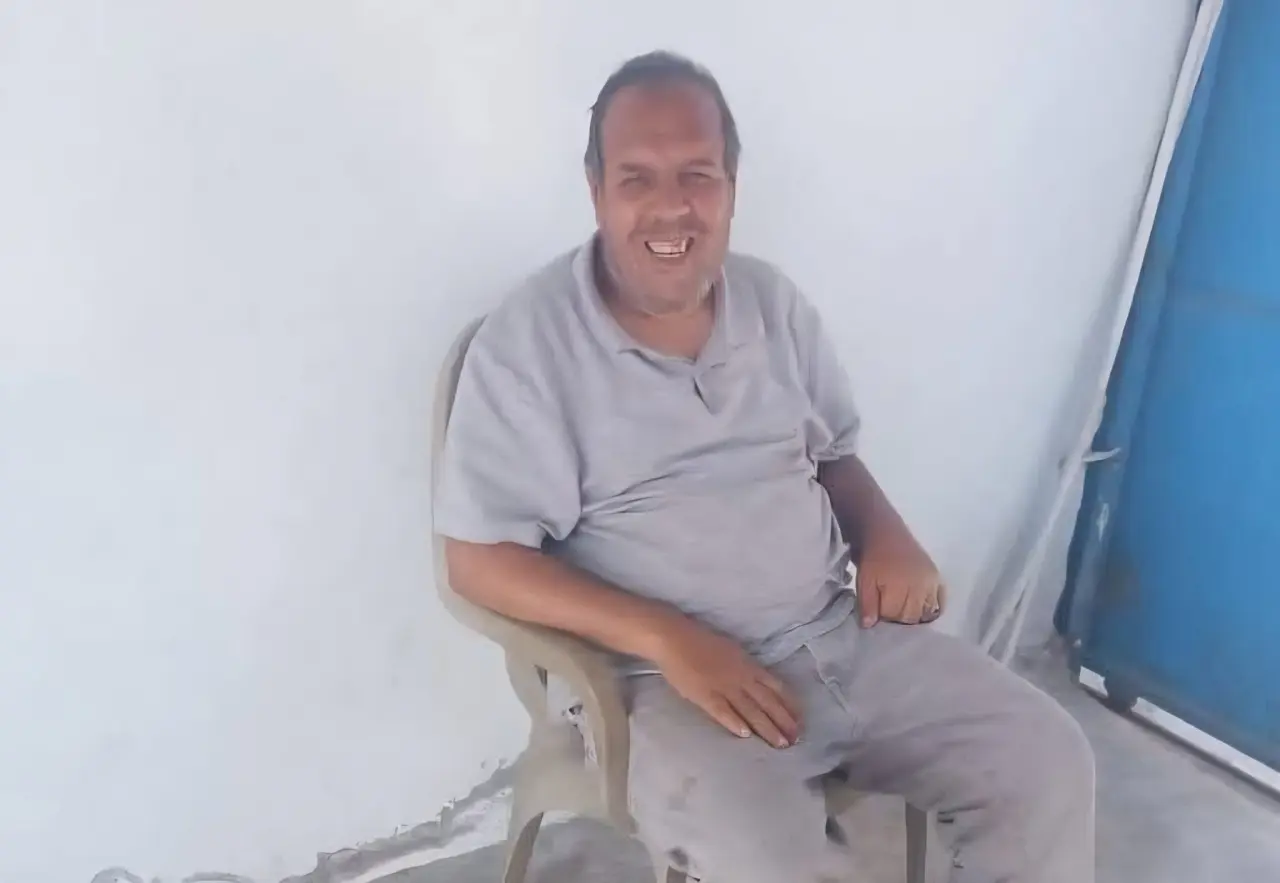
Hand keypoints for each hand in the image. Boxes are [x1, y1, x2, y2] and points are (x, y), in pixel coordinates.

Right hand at [650, 616, 800, 748]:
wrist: (674, 638)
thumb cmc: (701, 641)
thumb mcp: (732, 650)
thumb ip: (745, 667)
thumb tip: (758, 681)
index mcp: (747, 665)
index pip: (775, 687)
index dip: (788, 704)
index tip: (800, 719)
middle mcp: (740, 677)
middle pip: (767, 702)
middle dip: (783, 721)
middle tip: (796, 739)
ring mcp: (723, 687)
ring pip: (750, 710)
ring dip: (766, 728)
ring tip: (780, 744)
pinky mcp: (704, 696)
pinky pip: (722, 712)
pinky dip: (734, 723)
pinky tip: (745, 736)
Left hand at [856, 534, 945, 626]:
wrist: (885, 532)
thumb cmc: (872, 558)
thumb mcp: (863, 581)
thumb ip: (867, 604)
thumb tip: (870, 626)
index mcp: (899, 586)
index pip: (894, 615)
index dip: (883, 615)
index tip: (877, 610)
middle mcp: (920, 586)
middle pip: (912, 616)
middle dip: (898, 616)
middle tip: (889, 608)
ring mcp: (931, 582)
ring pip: (926, 611)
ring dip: (914, 614)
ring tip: (902, 607)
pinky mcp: (937, 577)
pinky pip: (940, 601)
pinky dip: (933, 607)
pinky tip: (922, 607)